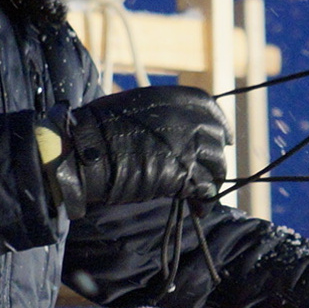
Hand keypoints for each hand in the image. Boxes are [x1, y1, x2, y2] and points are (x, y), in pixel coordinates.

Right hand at [43, 85, 228, 217]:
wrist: (85, 152)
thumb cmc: (97, 130)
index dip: (219, 124)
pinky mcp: (183, 173)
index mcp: (172, 99)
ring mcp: (187, 146)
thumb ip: (157, 115)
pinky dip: (204, 201)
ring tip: (202, 194)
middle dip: (215, 156)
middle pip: (216, 138)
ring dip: (212, 179)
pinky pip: (205, 188)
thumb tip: (168, 128)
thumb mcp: (132, 107)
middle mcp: (186, 119)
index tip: (223, 137)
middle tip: (211, 170)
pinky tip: (199, 208)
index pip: (209, 108)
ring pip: (216, 164)